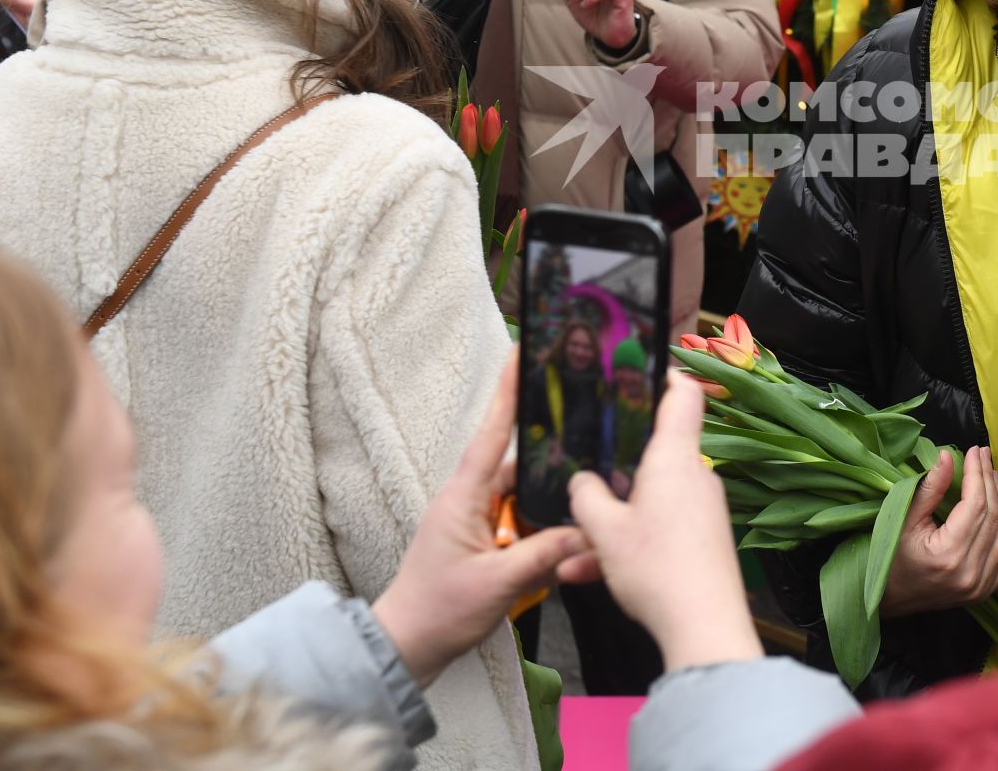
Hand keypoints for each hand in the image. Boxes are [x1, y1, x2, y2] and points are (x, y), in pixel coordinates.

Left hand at [372, 357, 590, 689]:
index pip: (491, 432)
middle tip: (585, 413)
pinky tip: (570, 521)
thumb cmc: (438, 611)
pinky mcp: (484, 538)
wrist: (408, 645)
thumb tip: (588, 531)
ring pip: (524, 489)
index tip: (523, 353)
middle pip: (518, 458)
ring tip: (588, 475)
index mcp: (463, 496)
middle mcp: (469, 499)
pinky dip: (544, 516)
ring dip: (551, 488)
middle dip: (550, 439)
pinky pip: (521, 514)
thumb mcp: (497, 584)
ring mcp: (476, 518)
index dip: (508, 392)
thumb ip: (545, 555)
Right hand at [568, 371, 762, 670]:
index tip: (641, 369)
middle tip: (583, 474)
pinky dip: (627, 545)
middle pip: (655, 454)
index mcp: (674, 458)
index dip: (664, 376)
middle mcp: (695, 476)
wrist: (703, 628)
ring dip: (611, 522)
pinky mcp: (703, 540)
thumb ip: (586, 498)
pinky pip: (658, 530)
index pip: (682, 396)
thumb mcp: (603, 531)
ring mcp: (702, 509)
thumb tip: (582, 483)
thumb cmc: (658, 569)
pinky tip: (589, 573)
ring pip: (648, 500)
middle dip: (614, 471)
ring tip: (572, 551)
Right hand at [877, 446, 997, 616]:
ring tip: (993, 477)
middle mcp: (970, 573)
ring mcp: (982, 586)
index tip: (975, 452)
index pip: (975, 506)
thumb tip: (947, 457)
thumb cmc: (892, 557)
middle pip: (992, 517)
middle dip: (990, 482)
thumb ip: (929, 489)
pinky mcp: (986, 591)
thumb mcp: (904, 519)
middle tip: (985, 457)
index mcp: (948, 555)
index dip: (977, 474)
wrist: (889, 598)